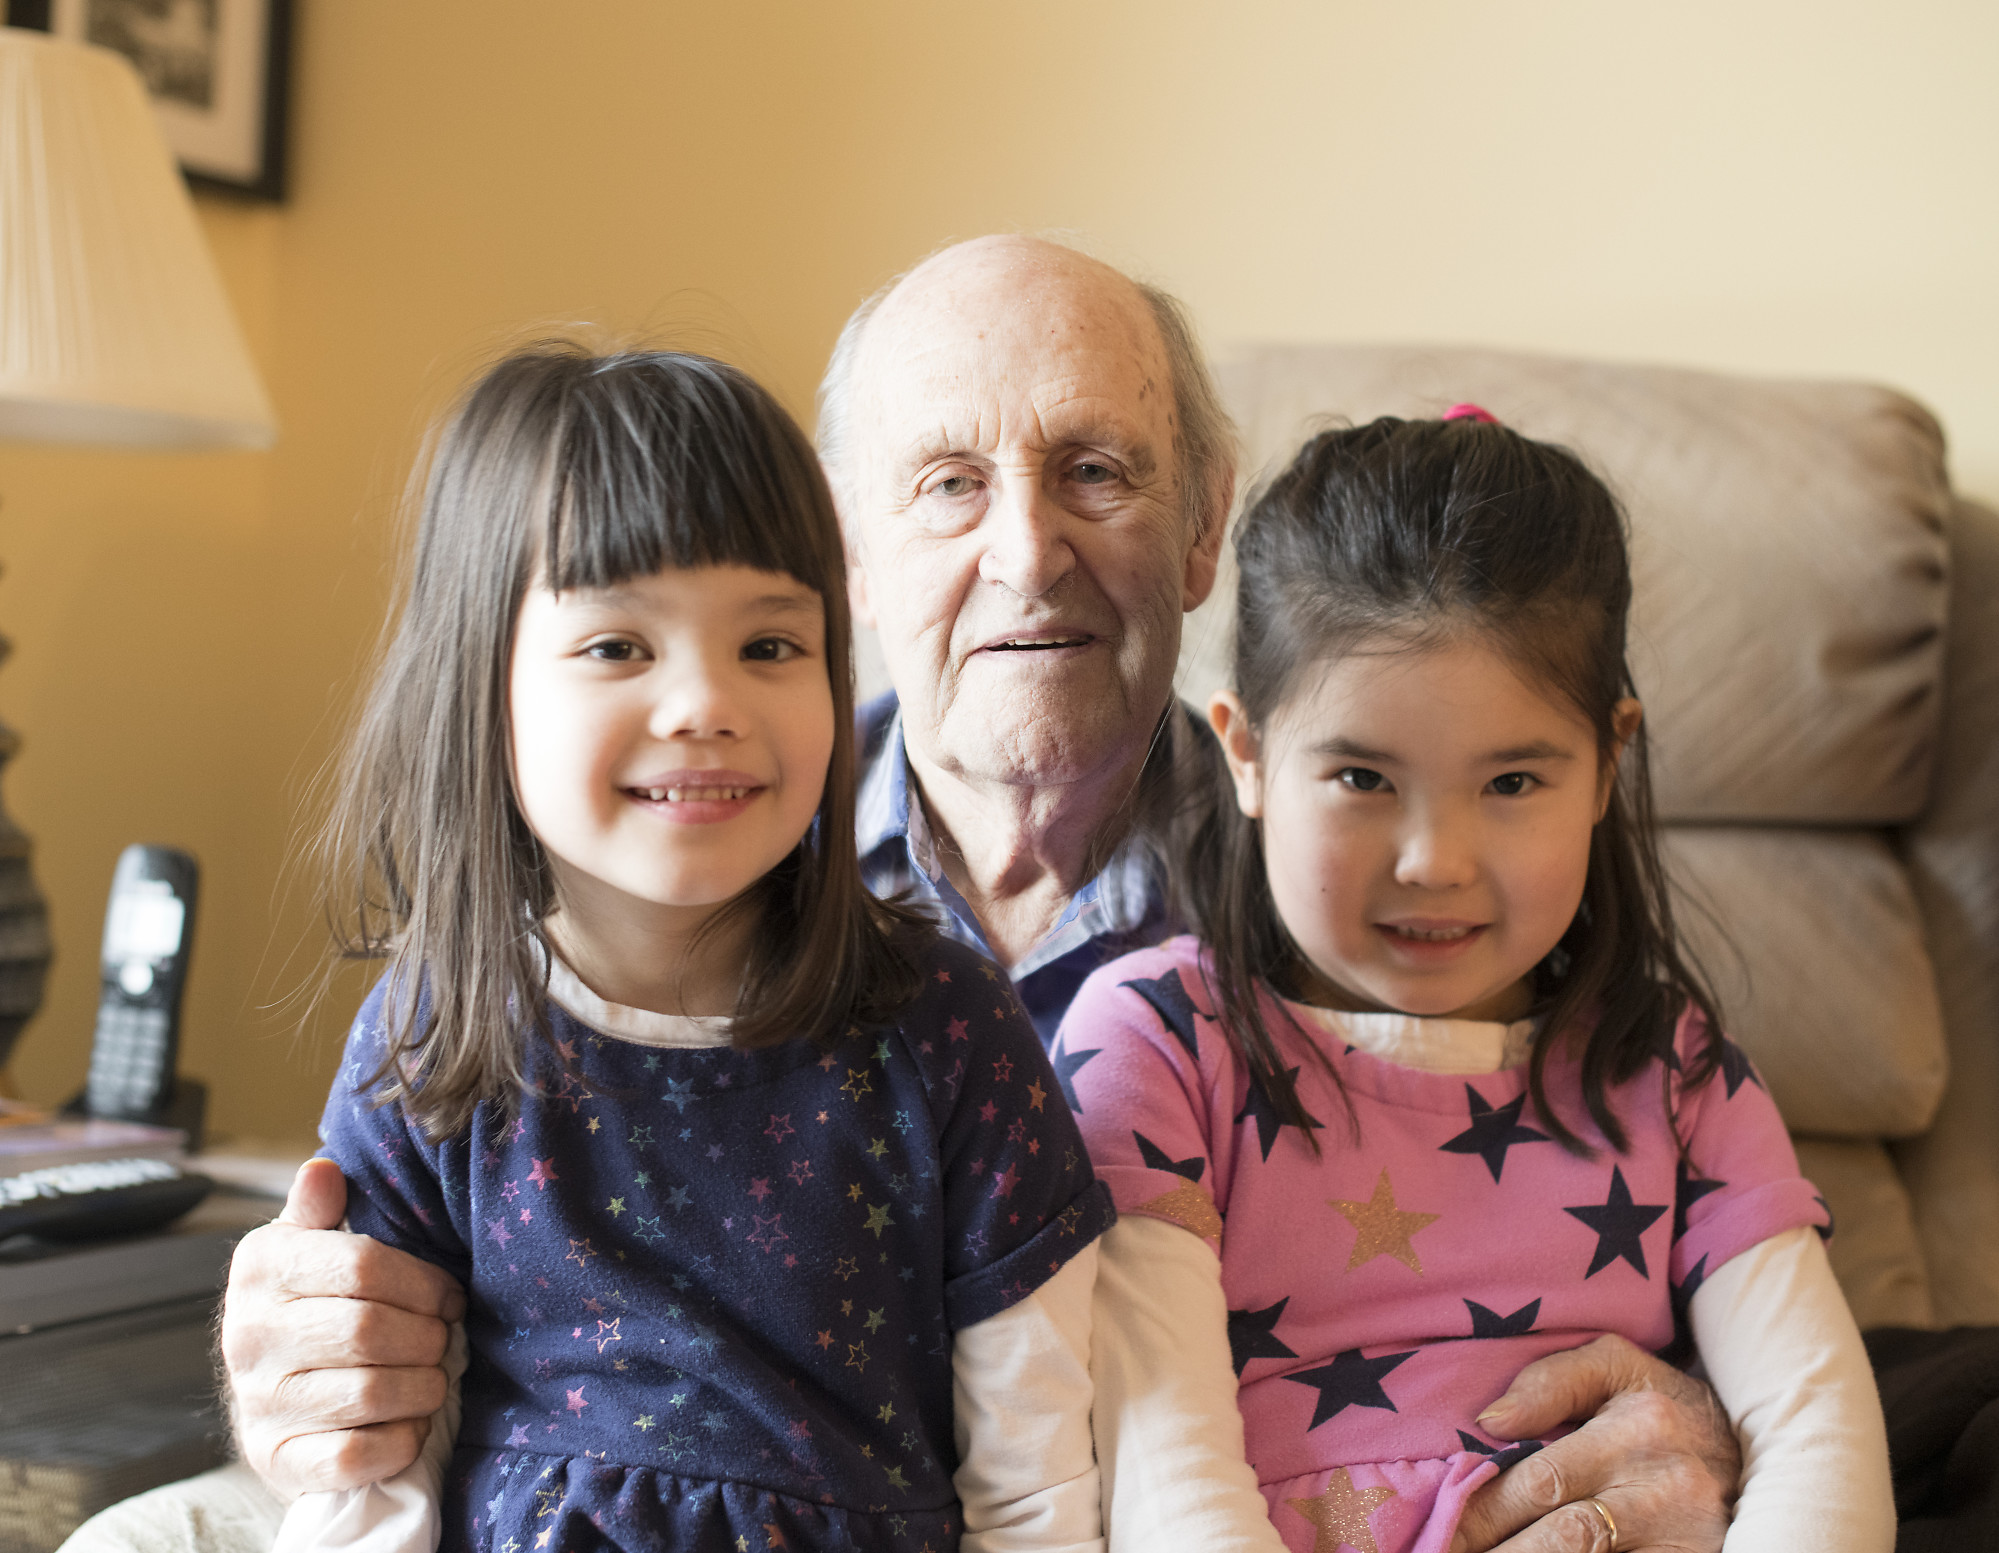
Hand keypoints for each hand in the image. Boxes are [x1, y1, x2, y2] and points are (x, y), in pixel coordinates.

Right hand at [220, 1157, 465, 1498]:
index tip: (450, 1296)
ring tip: (431, 1378)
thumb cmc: (314, 1304)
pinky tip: (407, 1423)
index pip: (363, 1266)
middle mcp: (247, 1336)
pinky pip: (358, 1455)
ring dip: (423, 1388)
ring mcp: (258, 1403)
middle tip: (445, 1340)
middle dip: (428, 1337)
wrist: (274, 1395)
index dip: (425, 1283)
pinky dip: (400, 1440)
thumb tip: (324, 1169)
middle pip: (370, 1332)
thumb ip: (320, 1207)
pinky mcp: (277, 1460)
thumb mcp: (310, 1244)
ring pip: (371, 1394)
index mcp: (262, 1268)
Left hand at [1449, 1335, 1737, 1552]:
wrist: (1763, 1454)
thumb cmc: (1667, 1407)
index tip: (1440, 1527)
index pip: (1542, 1480)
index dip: (1484, 1511)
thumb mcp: (1619, 1368)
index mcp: (1637, 1427)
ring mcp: (1687, 1540)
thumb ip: (1552, 1381)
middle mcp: (1664, 1489)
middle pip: (1563, 1539)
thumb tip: (1488, 1422)